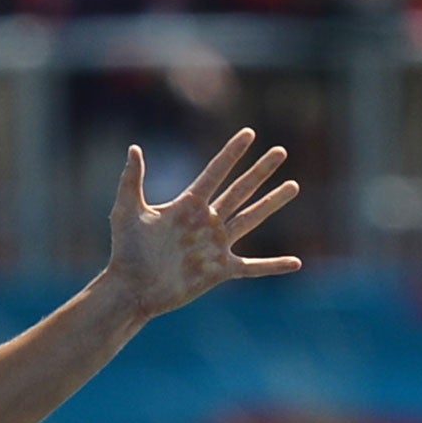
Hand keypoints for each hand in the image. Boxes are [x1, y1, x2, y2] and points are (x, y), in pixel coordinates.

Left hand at [105, 129, 301, 318]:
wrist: (129, 289)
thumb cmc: (125, 253)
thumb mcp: (126, 213)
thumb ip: (132, 181)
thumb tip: (134, 148)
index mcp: (187, 206)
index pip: (215, 173)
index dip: (231, 153)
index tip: (249, 133)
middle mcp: (206, 222)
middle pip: (240, 191)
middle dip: (260, 171)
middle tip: (280, 151)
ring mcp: (215, 246)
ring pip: (251, 219)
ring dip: (272, 202)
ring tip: (293, 186)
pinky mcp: (219, 270)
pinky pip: (252, 268)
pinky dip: (273, 266)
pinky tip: (296, 263)